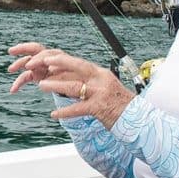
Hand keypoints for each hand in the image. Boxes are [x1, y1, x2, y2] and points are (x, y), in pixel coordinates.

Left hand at [7, 42, 134, 129]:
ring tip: (41, 85)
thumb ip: (90, 83)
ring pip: (75, 86)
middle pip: (77, 68)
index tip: (48, 59)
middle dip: (58, 64)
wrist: (137, 118)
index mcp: (101, 74)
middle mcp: (101, 80)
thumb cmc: (119, 105)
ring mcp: (100, 93)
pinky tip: (54, 114)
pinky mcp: (100, 108)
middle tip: (42, 62)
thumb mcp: (105, 88)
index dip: (63, 61)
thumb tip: (72, 79)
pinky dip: (65, 111)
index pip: (79, 64)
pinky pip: (78, 108)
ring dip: (56, 85)